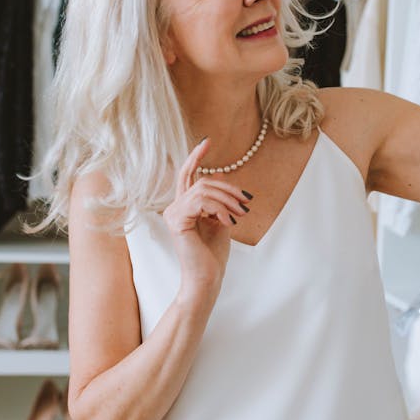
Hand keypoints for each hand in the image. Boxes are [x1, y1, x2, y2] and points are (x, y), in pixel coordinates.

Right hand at [162, 138, 251, 303]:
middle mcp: (174, 208)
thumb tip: (219, 176)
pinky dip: (220, 209)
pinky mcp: (177, 221)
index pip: (187, 175)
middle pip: (202, 181)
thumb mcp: (220, 220)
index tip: (207, 141)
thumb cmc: (213, 255)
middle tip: (246, 202)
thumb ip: (218, 200)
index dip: (195, 156)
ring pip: (203, 190)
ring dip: (227, 200)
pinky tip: (229, 222)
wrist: (207, 279)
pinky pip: (201, 201)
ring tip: (240, 214)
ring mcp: (173, 214)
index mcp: (183, 207)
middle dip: (227, 188)